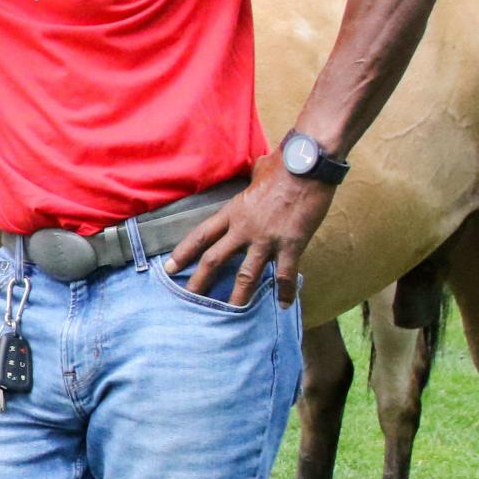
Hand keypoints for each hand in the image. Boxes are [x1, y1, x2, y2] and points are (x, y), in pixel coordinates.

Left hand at [164, 156, 333, 307]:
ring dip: (237, 296)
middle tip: (189, 300)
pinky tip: (283, 305)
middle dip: (200, 282)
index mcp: (233, 211)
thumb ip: (255, 177)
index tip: (169, 268)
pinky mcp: (290, 244)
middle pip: (214, 259)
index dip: (183, 252)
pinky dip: (284, 292)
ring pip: (246, 274)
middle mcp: (244, 228)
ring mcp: (266, 238)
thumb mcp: (260, 170)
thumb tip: (260, 169)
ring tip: (230, 314)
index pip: (201, 235)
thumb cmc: (285, 164)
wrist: (308, 164)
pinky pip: (285, 274)